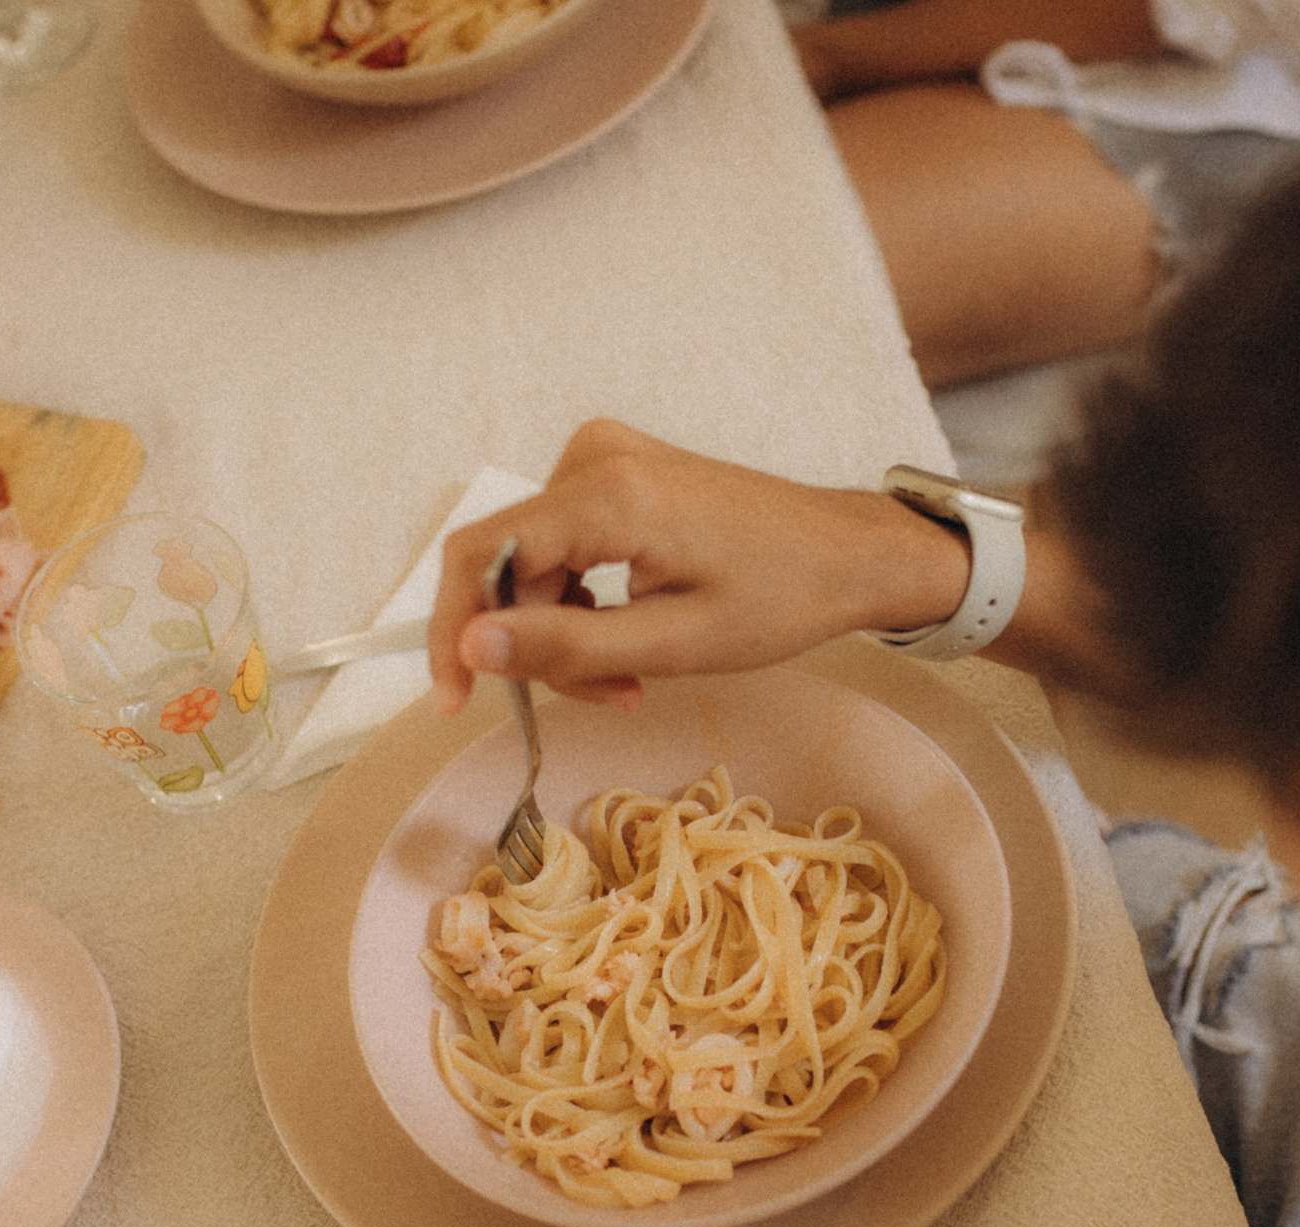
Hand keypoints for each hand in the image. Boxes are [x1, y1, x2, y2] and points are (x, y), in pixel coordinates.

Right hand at [425, 420, 966, 713]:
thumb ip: (566, 648)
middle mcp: (593, 457)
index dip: (453, 631)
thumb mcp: (672, 644)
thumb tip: (470, 646)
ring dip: (566, 631)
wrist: (846, 553)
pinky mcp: (618, 470)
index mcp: (607, 493)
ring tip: (629, 675)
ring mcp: (605, 456)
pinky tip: (630, 636)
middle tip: (606, 693)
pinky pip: (564, 545)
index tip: (456, 698)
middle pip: (510, 566)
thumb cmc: (778, 598)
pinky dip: (584, 603)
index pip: (481, 556)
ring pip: (535, 564)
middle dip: (538, 643)